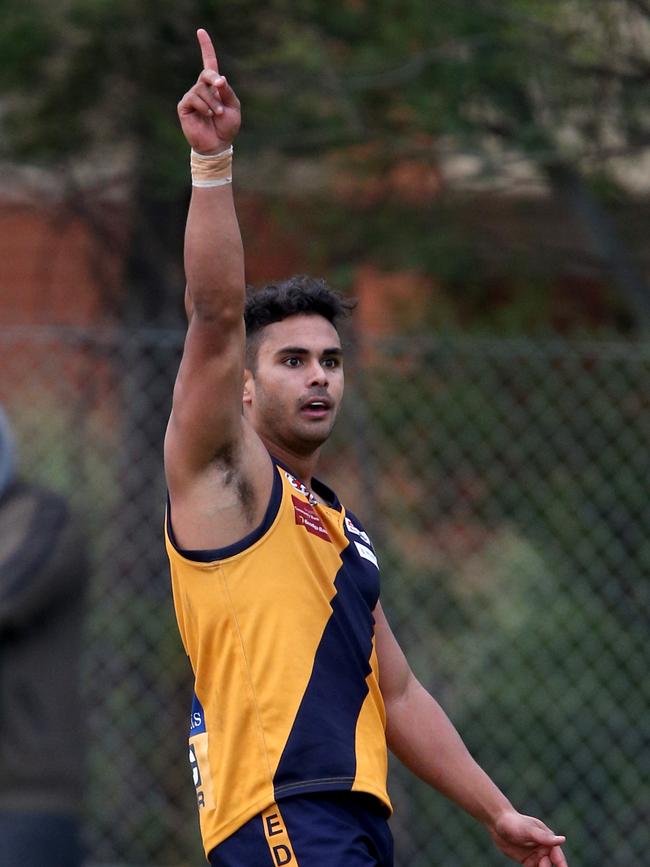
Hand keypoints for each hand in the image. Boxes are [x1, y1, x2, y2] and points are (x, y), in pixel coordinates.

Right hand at [177, 28, 240, 153]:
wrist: (218, 145)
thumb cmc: (227, 127)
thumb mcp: (234, 107)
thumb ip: (227, 92)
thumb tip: (219, 77)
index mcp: (214, 87)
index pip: (209, 63)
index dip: (205, 47)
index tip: (200, 31)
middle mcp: (201, 89)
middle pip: (206, 74)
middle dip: (214, 79)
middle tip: (220, 87)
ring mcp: (192, 97)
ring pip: (201, 90)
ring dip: (213, 102)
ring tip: (217, 114)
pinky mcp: (184, 106)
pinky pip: (194, 99)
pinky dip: (204, 107)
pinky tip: (208, 115)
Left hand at [490, 810, 567, 866]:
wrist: (497, 822)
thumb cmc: (514, 822)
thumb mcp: (528, 830)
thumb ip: (544, 837)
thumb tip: (562, 840)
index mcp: (548, 839)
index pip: (558, 856)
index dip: (562, 866)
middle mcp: (543, 848)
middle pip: (550, 865)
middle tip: (540, 866)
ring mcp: (535, 856)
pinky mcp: (527, 861)